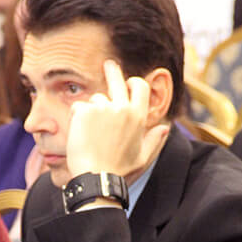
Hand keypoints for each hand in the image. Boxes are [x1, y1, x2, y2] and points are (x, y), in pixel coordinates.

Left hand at [65, 60, 169, 182]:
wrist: (98, 177)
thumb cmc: (119, 170)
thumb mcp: (142, 157)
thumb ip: (154, 140)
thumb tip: (165, 128)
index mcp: (138, 116)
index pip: (140, 87)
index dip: (134, 82)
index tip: (128, 82)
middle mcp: (122, 108)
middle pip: (117, 79)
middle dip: (113, 70)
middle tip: (108, 64)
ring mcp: (103, 108)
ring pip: (95, 99)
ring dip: (92, 111)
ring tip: (91, 134)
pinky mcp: (85, 111)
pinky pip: (79, 107)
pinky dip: (77, 118)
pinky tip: (80, 134)